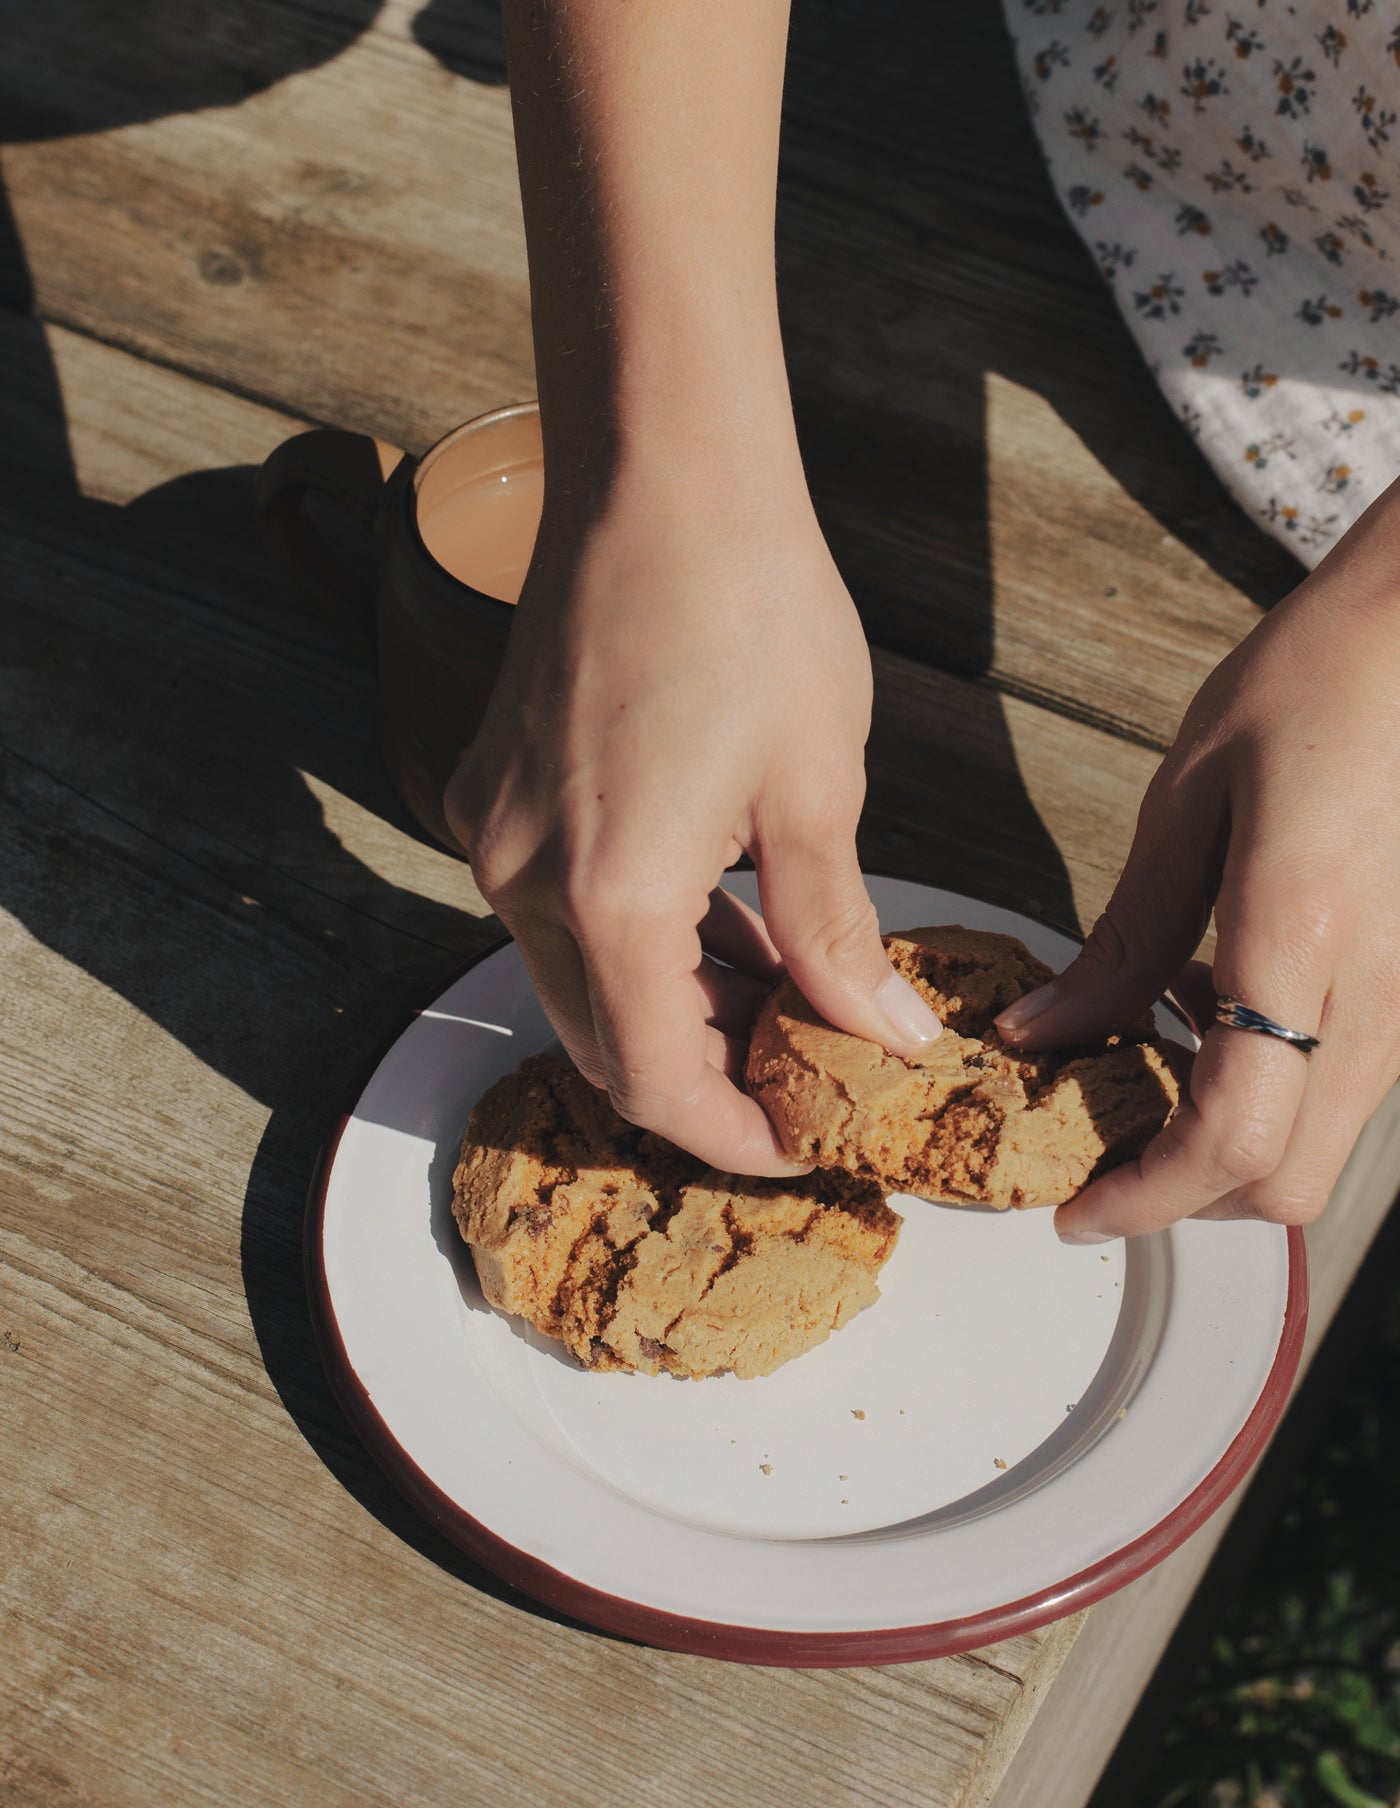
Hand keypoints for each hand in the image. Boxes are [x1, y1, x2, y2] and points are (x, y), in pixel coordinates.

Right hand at [444, 452, 941, 1174]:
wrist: (662, 468)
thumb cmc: (753, 605)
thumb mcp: (817, 789)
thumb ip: (835, 935)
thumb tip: (885, 1035)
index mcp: (609, 895)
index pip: (658, 1082)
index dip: (735, 1135)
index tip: (808, 1144)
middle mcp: (524, 877)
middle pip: (608, 1043)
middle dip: (708, 1080)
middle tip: (809, 1080)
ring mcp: (498, 831)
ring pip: (583, 982)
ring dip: (676, 1011)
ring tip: (785, 1008)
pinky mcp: (498, 790)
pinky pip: (564, 911)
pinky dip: (640, 942)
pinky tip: (726, 929)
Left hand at [995, 476, 1399, 1239]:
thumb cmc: (1315, 685)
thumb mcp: (1191, 801)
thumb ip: (1123, 939)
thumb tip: (1040, 1038)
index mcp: (1304, 933)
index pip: (1232, 1136)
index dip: (1146, 1200)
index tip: (1075, 1210)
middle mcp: (1383, 989)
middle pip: (1289, 1180)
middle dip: (1185, 1197)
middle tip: (1097, 1155)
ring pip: (1324, 1145)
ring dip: (1228, 1149)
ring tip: (1142, 1074)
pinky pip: (1348, 1088)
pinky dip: (1274, 1095)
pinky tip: (1217, 1017)